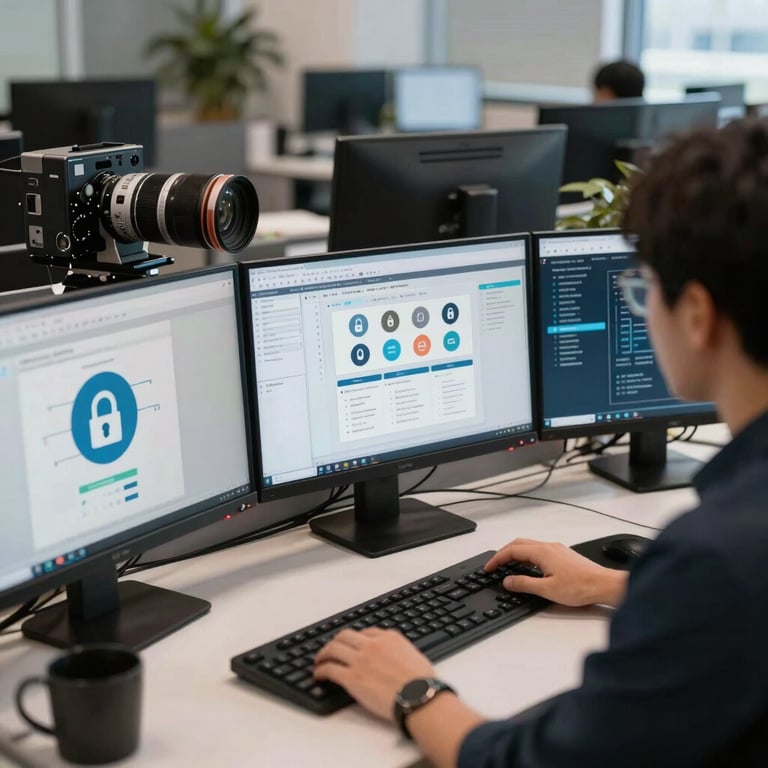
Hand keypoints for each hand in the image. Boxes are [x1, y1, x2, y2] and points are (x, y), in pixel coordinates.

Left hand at [314, 628, 435, 721]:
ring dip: (323, 654)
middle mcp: (372, 645)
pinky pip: (330, 669)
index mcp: (389, 638)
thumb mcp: (414, 655)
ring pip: (333, 648)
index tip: (352, 645)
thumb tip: (395, 658)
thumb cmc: (422, 682)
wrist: (420, 697)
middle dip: (335, 641)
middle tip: (330, 649)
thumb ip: (399, 652)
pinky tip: (319, 675)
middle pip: (345, 636)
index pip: (366, 632)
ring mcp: (360, 660)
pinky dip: (320, 670)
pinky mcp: (352, 678)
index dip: (356, 639)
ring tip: (319, 660)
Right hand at [485, 538, 627, 607]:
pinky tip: (528, 567)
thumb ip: (524, 584)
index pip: (512, 551)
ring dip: (515, 553)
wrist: (604, 585)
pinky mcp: (563, 555)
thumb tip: (507, 581)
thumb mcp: (547, 589)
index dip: (497, 559)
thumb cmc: (581, 587)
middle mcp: (549, 546)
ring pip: (529, 545)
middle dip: (503, 553)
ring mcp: (557, 549)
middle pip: (519, 543)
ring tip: (507, 565)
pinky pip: (538, 549)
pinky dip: (527, 555)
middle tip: (494, 565)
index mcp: (542, 552)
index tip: (489, 568)